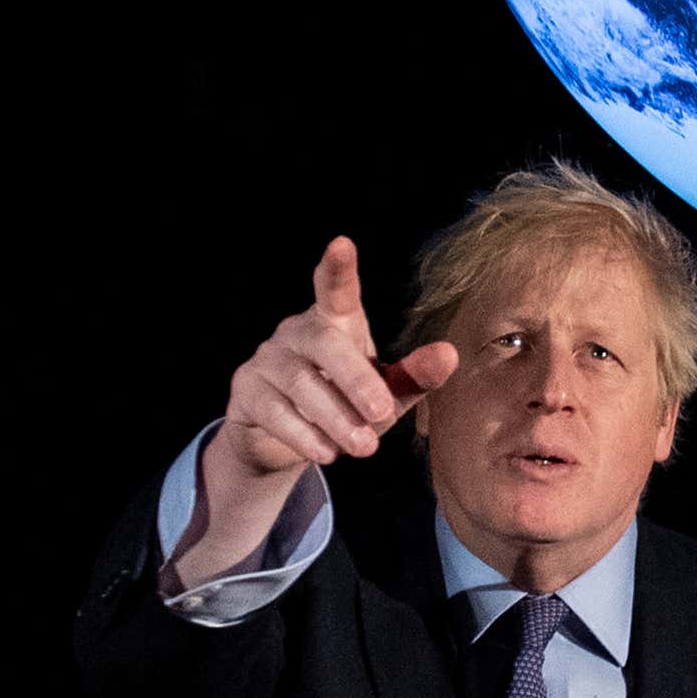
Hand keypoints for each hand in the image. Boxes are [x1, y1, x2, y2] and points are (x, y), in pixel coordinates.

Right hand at [218, 236, 457, 474]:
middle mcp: (298, 332)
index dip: (338, 268)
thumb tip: (449, 354)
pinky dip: (305, 436)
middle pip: (325, 344)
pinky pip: (276, 411)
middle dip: (356, 379)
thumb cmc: (344, 404)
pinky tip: (327, 453)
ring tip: (364, 447)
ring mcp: (268, 359)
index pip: (336, 290)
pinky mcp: (247, 391)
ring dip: (336, 418)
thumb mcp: (383, 395)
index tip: (342, 244)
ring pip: (302, 384)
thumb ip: (412, 377)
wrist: (285, 441)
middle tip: (381, 411)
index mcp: (334, 322)